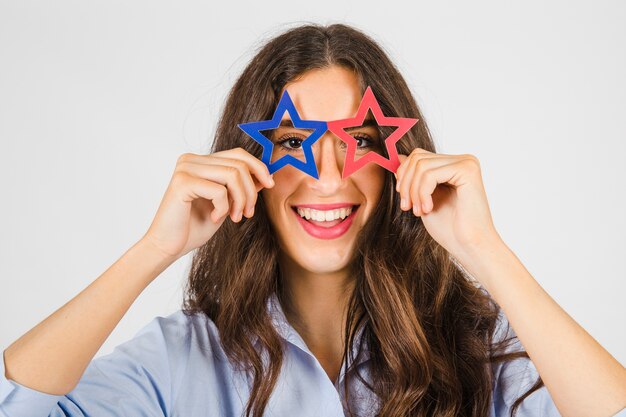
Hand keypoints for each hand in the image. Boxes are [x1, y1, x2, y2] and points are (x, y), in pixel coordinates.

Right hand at [141, 147, 273, 259]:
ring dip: (241, 200)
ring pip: (233, 175)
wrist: (168, 246)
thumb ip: (240, 187)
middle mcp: (191, 160)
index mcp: (200, 161)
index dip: (258, 167)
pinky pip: (219, 190)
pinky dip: (223, 208)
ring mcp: (185, 169)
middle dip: (250, 191)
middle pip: (239, 164)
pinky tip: (214, 218)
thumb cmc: (193, 227)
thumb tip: (264, 175)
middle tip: (248, 213)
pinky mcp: (182, 182)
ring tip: (235, 217)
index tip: (269, 185)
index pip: (238, 154)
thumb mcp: (225, 204)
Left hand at [395, 148, 501, 258]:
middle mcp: (462, 160)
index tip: (404, 200)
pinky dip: (422, 193)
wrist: (469, 246)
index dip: (404, 176)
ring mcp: (466, 163)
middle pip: (417, 158)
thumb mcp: (423, 198)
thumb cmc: (449, 228)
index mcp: (453, 165)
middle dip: (406, 184)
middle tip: (408, 207)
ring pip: (421, 166)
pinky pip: (430, 174)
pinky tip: (428, 209)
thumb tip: (399, 157)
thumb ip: (414, 177)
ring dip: (413, 192)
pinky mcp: (467, 170)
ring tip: (419, 211)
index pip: (418, 156)